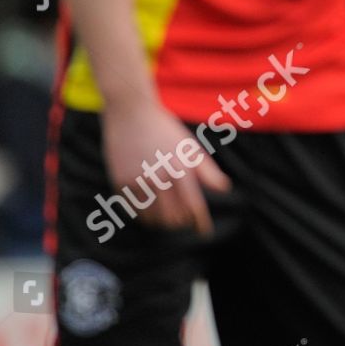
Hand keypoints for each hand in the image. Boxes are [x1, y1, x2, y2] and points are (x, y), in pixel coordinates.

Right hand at [100, 100, 231, 234]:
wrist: (130, 112)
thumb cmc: (165, 129)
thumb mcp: (189, 146)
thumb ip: (207, 170)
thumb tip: (224, 189)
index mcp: (180, 168)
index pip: (193, 206)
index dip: (200, 222)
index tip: (205, 232)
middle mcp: (159, 177)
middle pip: (173, 217)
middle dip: (182, 222)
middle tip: (186, 222)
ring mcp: (138, 180)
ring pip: (153, 218)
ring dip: (163, 222)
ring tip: (169, 220)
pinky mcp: (120, 181)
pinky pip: (134, 209)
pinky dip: (144, 216)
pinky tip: (150, 213)